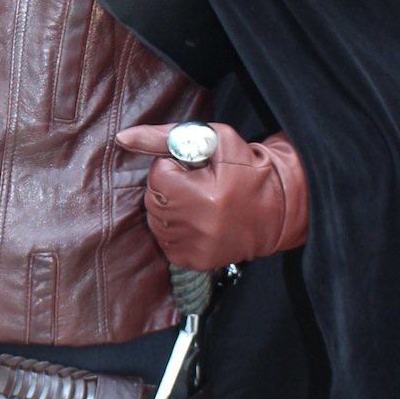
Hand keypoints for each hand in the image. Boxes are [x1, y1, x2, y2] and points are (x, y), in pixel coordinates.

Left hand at [115, 123, 309, 270]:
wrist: (277, 210)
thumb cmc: (247, 168)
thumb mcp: (214, 140)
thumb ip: (164, 137)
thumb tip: (122, 138)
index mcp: (202, 196)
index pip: (158, 174)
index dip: (176, 166)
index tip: (200, 170)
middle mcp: (195, 227)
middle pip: (153, 198)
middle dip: (171, 187)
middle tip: (202, 186)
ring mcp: (193, 249)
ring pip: (155, 220)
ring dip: (172, 208)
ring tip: (203, 204)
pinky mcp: (193, 262)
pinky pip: (165, 240)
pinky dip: (176, 229)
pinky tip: (200, 222)